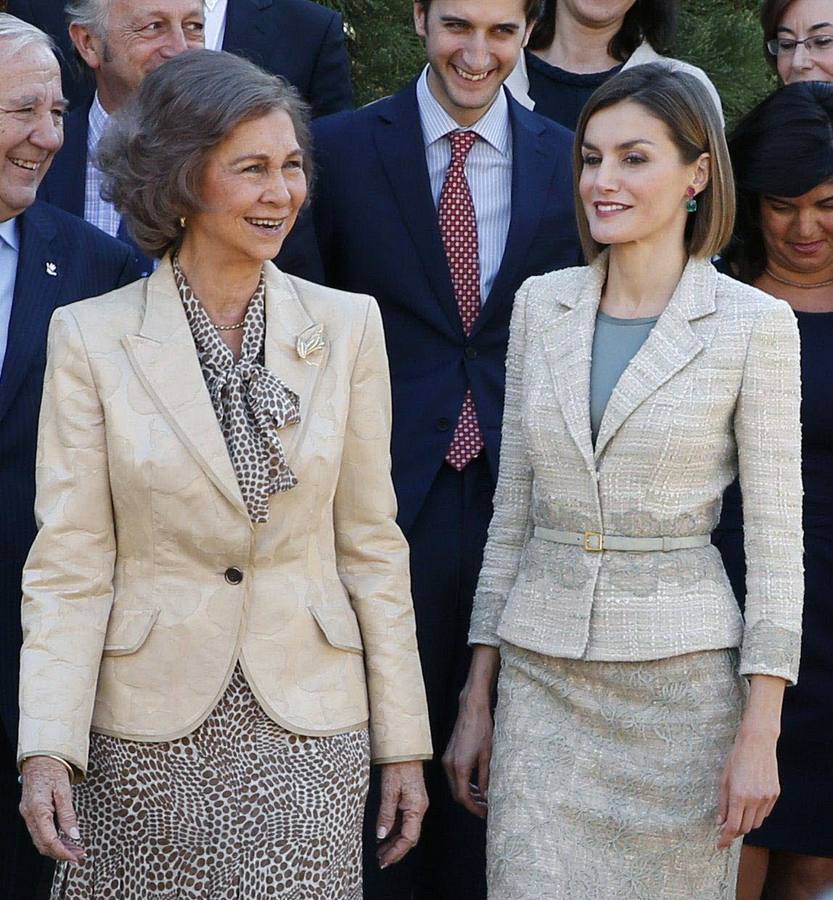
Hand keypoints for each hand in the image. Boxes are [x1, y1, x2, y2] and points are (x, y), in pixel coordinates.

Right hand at [19, 756, 84, 863]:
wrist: (40, 758)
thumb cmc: (53, 770)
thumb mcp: (64, 790)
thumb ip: (68, 814)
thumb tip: (75, 835)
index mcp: (37, 810)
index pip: (49, 840)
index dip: (62, 852)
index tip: (75, 858)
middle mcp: (30, 816)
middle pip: (43, 844)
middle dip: (61, 853)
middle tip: (79, 857)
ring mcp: (28, 815)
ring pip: (41, 840)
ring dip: (58, 848)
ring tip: (76, 850)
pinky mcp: (31, 813)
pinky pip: (41, 832)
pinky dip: (53, 839)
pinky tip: (66, 840)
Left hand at [375, 761, 427, 868]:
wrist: (404, 748)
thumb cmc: (398, 765)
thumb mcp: (389, 790)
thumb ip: (386, 814)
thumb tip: (381, 835)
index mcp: (416, 807)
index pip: (409, 838)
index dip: (396, 852)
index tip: (384, 860)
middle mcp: (419, 808)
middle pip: (409, 837)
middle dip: (396, 851)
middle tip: (381, 861)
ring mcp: (416, 804)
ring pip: (406, 830)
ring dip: (394, 842)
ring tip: (380, 852)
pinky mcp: (411, 799)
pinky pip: (404, 820)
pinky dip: (395, 830)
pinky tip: (385, 835)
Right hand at [442, 696, 492, 818]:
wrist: (472, 709)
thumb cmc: (482, 729)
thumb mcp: (487, 756)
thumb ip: (485, 779)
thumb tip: (486, 796)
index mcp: (460, 767)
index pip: (463, 797)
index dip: (474, 808)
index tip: (485, 813)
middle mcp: (450, 765)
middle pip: (457, 794)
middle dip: (471, 804)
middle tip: (486, 808)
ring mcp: (447, 759)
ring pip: (455, 785)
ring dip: (467, 794)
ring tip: (483, 799)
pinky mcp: (448, 755)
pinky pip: (454, 776)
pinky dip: (464, 783)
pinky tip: (476, 785)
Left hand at [716, 728, 779, 849]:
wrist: (757, 743)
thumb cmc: (736, 758)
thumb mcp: (723, 779)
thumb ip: (722, 802)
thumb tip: (720, 822)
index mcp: (738, 795)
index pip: (732, 826)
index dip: (725, 839)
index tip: (720, 846)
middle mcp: (754, 799)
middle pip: (745, 828)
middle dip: (735, 830)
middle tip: (727, 825)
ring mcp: (767, 798)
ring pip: (756, 823)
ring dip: (746, 823)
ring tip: (738, 813)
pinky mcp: (775, 794)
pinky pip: (765, 813)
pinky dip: (756, 814)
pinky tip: (750, 804)